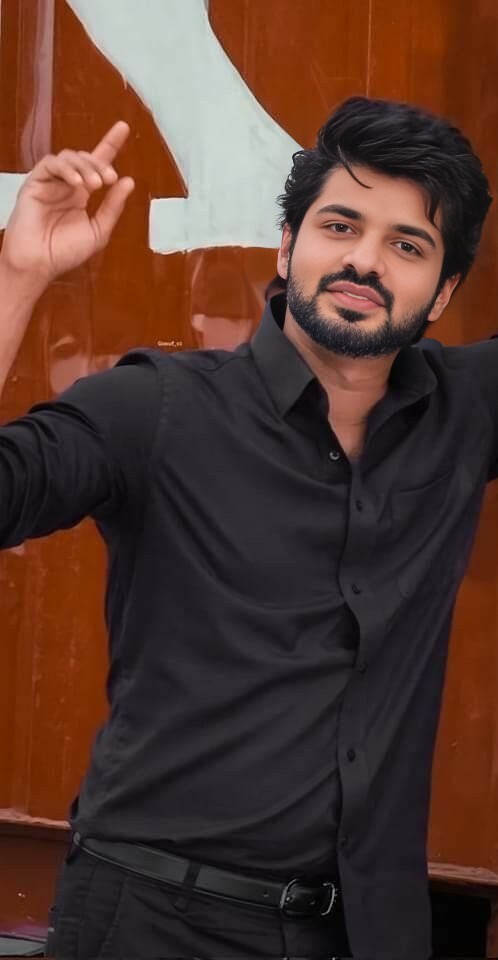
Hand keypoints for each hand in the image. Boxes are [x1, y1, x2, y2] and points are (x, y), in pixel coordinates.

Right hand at [0, 122, 134, 285]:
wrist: (38, 264)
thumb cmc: (64, 253)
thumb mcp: (97, 231)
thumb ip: (112, 207)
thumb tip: (128, 182)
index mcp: (80, 195)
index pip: (97, 164)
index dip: (110, 144)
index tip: (123, 128)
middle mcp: (66, 185)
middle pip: (86, 158)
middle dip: (101, 163)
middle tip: (109, 179)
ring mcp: (50, 182)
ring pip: (70, 157)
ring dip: (86, 166)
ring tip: (96, 185)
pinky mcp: (34, 182)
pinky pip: (51, 164)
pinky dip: (67, 169)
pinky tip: (76, 184)